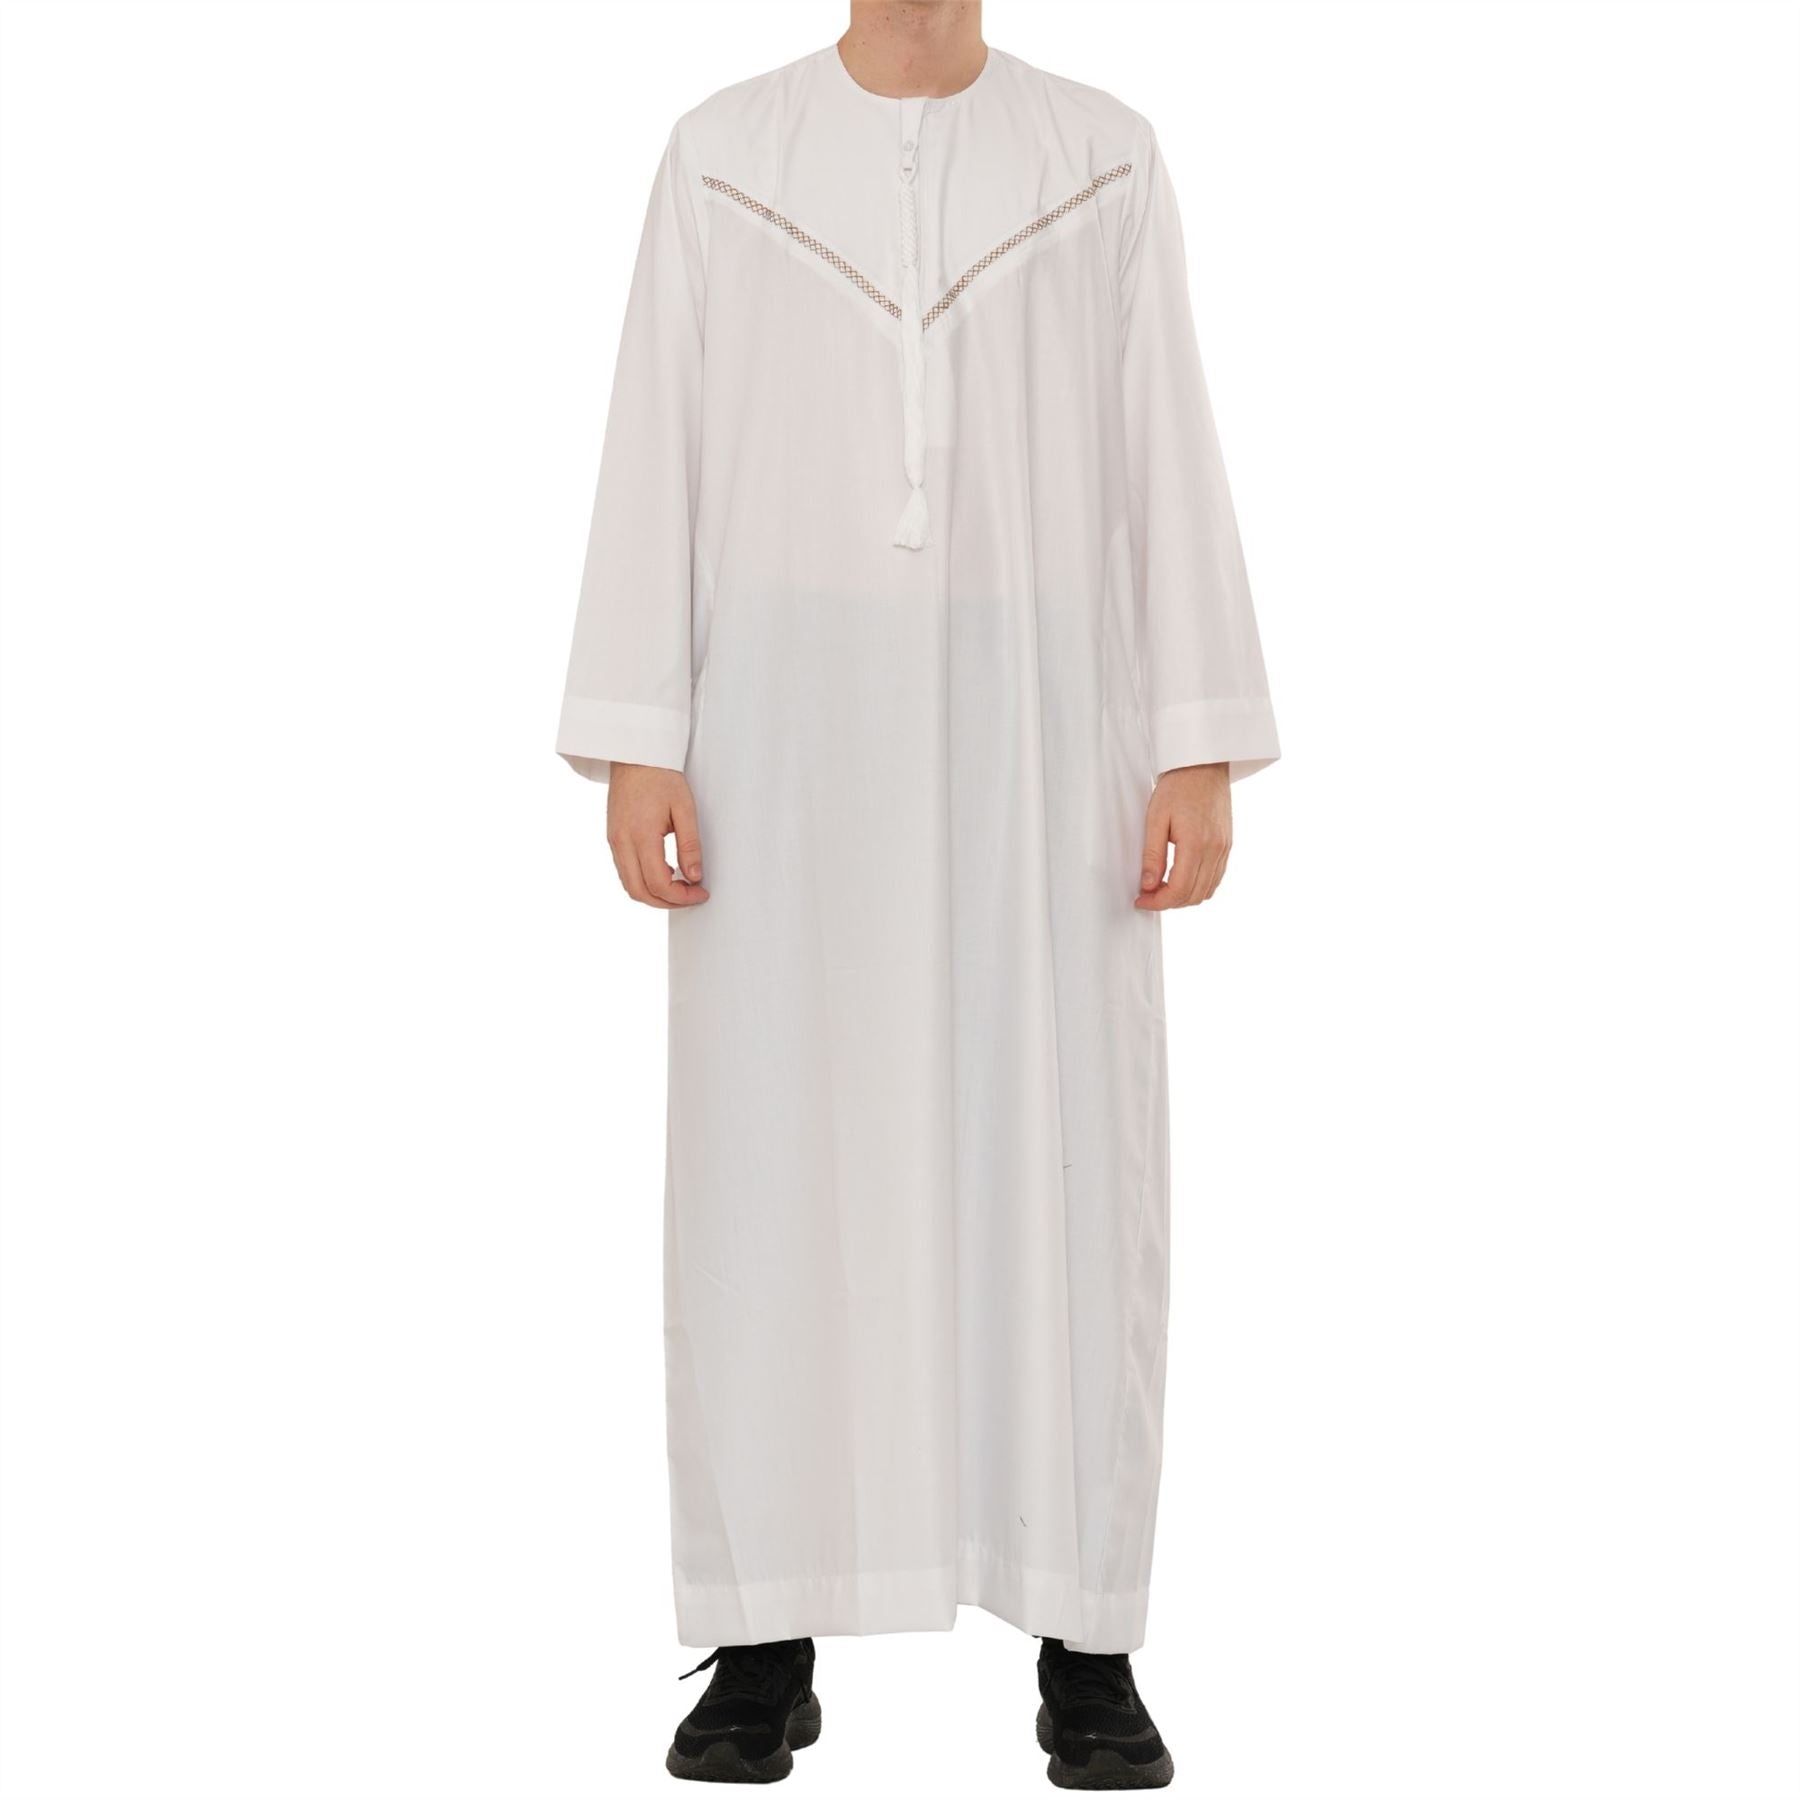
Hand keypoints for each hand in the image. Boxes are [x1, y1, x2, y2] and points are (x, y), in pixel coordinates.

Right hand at [606, 763, 708, 907]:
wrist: (635, 754)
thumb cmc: (661, 776)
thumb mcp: (685, 808)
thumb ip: (690, 845)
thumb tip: (694, 876)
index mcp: (641, 835)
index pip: (658, 883)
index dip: (681, 897)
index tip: (700, 893)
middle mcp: (622, 842)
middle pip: (639, 892)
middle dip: (667, 902)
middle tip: (691, 897)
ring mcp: (614, 841)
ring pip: (629, 885)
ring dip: (654, 894)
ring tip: (680, 886)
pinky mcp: (612, 837)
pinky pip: (625, 871)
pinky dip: (643, 880)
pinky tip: (664, 871)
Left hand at [1136, 763, 1230, 909]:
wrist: (1203, 765)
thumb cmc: (1178, 786)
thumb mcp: (1155, 819)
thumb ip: (1152, 855)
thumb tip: (1148, 885)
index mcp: (1196, 844)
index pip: (1178, 890)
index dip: (1158, 902)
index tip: (1141, 900)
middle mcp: (1215, 850)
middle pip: (1194, 895)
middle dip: (1169, 902)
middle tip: (1148, 895)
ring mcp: (1225, 848)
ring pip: (1207, 891)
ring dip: (1184, 896)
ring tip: (1162, 887)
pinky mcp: (1228, 845)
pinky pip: (1216, 878)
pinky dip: (1198, 886)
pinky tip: (1181, 878)